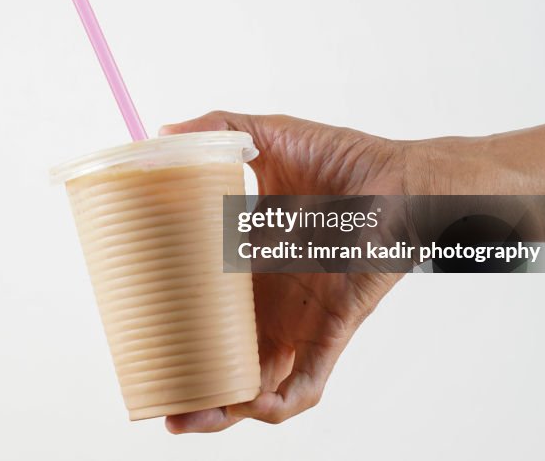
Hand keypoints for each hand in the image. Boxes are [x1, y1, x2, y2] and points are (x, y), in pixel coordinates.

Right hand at [159, 111, 405, 432]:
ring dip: (225, 410)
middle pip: (226, 358)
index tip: (141, 336)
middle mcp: (271, 300)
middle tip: (160, 400)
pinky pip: (306, 383)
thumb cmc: (345, 159)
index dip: (178, 328)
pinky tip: (252, 405)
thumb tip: (164, 130)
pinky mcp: (330, 328)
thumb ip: (220, 127)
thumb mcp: (269, 138)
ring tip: (189, 417)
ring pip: (259, 384)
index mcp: (250, 264)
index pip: (206, 308)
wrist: (404, 178)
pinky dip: (280, 404)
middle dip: (194, 387)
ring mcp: (300, 319)